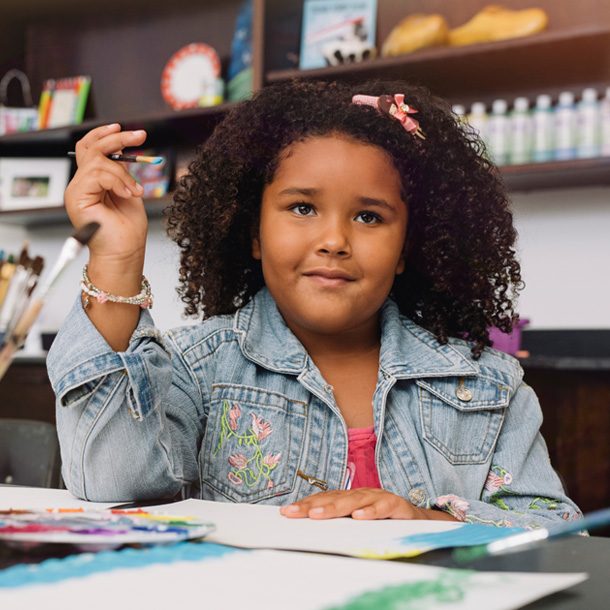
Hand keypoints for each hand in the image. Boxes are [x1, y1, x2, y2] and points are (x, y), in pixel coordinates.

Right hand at [64, 123, 148, 265]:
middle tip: (140, 136)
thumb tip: (123, 152)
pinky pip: (97, 174)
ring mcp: (76, 190)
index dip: (106, 136)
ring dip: (123, 173)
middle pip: (91, 147)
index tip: (129, 132)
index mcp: (92, 182)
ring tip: (135, 191)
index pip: (91, 149)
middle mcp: (81, 184)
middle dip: (117, 139)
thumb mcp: (129, 193)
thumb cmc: (127, 231)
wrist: (124, 253)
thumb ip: (122, 174)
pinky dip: (118, 181)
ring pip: (97, 160)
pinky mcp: (76, 197)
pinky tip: (128, 194)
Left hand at [279, 489, 458, 520]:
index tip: (286, 513)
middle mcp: (362, 494)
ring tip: (319, 514)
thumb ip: (340, 523)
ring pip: (355, 501)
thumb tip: (311, 528)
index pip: (324, 499)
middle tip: (296, 513)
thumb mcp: (359, 522)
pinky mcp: (397, 505)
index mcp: (350, 498)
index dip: (306, 505)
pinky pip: (383, 507)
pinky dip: (372, 511)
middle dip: (314, 505)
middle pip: (335, 498)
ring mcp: (379, 497)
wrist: (418, 521)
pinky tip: (360, 516)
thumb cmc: (383, 521)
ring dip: (336, 507)